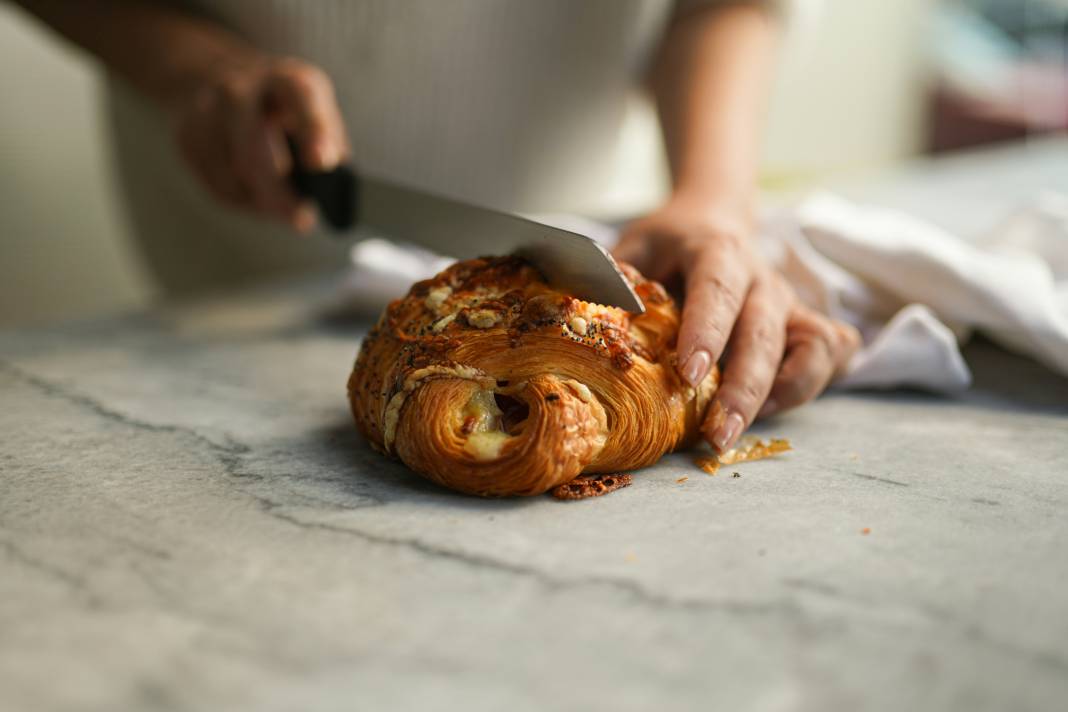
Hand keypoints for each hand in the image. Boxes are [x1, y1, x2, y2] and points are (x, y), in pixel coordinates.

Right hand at [172, 55, 348, 231]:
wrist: (222, 80)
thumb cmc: (284, 108)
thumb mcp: (316, 113)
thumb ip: (330, 145)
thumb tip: (333, 187)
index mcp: (284, 79)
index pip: (298, 97)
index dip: (312, 129)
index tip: (322, 162)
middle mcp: (240, 88)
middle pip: (252, 143)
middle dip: (277, 189)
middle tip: (301, 219)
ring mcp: (207, 111)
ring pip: (232, 173)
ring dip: (262, 201)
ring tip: (285, 208)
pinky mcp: (187, 137)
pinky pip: (218, 186)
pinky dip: (244, 201)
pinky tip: (257, 196)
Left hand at [614, 196, 858, 450]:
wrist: (713, 217)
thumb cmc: (667, 244)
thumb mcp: (635, 245)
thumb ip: (616, 275)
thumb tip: (593, 310)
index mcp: (715, 252)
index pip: (716, 290)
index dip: (706, 333)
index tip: (689, 375)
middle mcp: (760, 278)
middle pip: (762, 334)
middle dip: (743, 389)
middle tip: (718, 435)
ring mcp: (788, 302)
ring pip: (810, 347)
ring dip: (782, 394)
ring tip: (742, 427)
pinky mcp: (805, 322)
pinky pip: (831, 353)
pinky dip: (813, 381)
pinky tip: (775, 405)